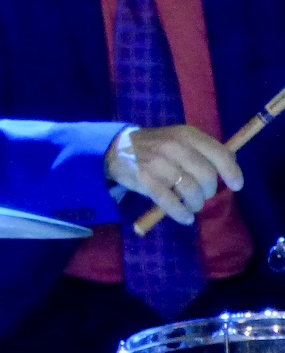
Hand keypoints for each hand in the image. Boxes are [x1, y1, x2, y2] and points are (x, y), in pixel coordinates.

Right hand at [105, 124, 243, 224]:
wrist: (116, 149)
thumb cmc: (154, 146)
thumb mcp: (178, 138)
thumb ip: (202, 150)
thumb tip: (231, 167)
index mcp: (186, 135)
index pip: (218, 153)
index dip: (231, 171)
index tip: (236, 185)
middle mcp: (173, 146)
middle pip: (206, 175)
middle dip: (209, 191)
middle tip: (202, 195)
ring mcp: (158, 162)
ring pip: (190, 190)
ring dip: (196, 203)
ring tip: (192, 206)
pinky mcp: (144, 179)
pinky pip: (170, 201)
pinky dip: (181, 213)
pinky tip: (185, 217)